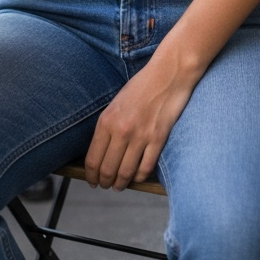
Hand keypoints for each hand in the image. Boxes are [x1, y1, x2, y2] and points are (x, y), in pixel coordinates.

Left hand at [84, 61, 194, 191]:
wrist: (168, 73)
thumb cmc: (142, 86)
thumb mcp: (116, 103)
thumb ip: (108, 126)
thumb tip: (101, 152)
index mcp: (106, 120)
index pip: (93, 159)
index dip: (91, 175)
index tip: (92, 181)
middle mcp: (121, 130)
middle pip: (107, 169)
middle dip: (105, 182)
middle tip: (106, 186)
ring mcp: (140, 136)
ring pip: (125, 173)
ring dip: (121, 184)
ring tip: (119, 186)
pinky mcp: (158, 139)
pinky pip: (146, 168)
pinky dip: (140, 177)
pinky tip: (137, 177)